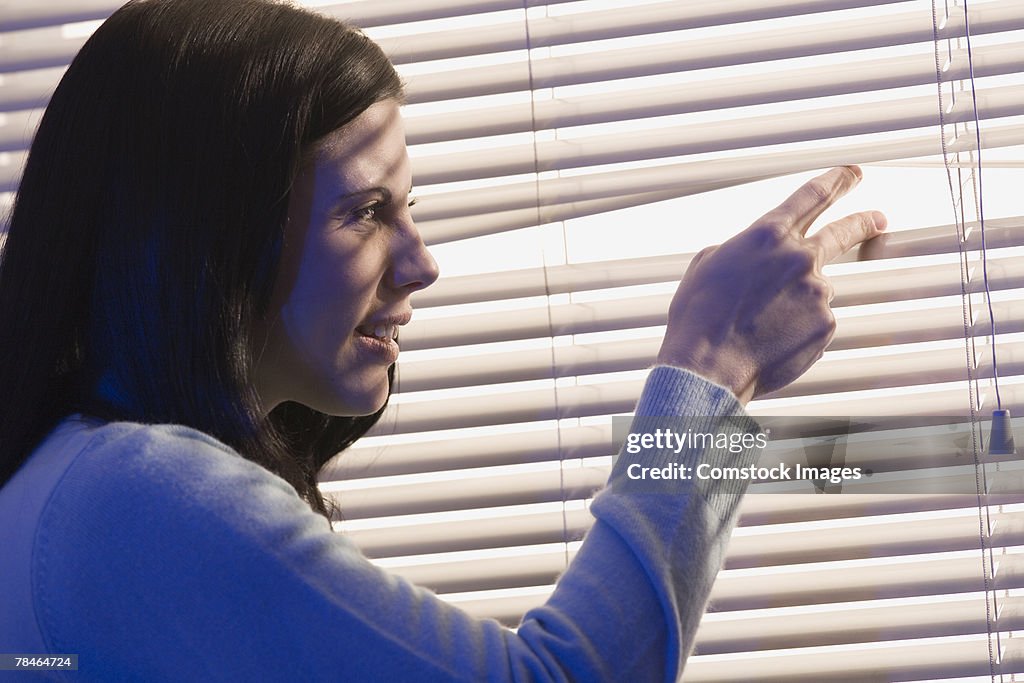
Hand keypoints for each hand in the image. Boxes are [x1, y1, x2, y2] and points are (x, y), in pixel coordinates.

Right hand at [656, 166, 886, 403]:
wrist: (708, 366)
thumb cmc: (698, 317)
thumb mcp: (706, 265)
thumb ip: (738, 250)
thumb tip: (755, 258)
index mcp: (766, 236)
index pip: (811, 197)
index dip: (836, 181)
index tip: (852, 173)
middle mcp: (799, 259)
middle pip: (843, 233)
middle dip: (864, 222)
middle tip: (879, 218)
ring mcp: (817, 293)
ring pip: (812, 294)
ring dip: (792, 307)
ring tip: (758, 327)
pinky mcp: (825, 326)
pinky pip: (814, 324)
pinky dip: (795, 332)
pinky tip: (768, 342)